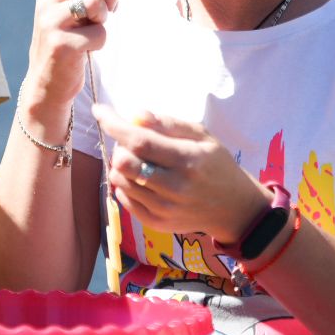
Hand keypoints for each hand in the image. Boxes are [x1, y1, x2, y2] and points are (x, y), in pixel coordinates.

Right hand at [21, 0, 145, 113]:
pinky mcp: (60, 44)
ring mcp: (50, 21)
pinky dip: (101, 41)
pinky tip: (87, 48)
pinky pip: (98, 33)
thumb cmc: (71, 39)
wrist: (49, 81)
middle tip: (114, 7)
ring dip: (105, 15)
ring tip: (96, 26)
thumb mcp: (85, 8)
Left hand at [91, 103, 269, 243]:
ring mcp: (164, 209)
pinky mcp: (157, 223)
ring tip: (140, 160)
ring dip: (121, 165)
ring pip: (120, 181)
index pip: (140, 141)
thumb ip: (169, 124)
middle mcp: (175, 187)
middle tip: (132, 142)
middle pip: (124, 163)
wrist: (234, 208)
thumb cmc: (216, 164)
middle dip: (119, 145)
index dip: (115, 124)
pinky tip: (142, 179)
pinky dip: (126, 184)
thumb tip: (136, 115)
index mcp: (188, 160)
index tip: (101, 111)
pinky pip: (124, 199)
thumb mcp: (202, 136)